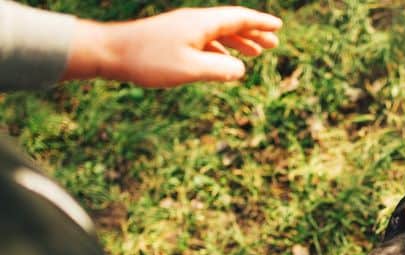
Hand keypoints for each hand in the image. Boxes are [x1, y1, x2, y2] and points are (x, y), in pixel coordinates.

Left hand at [62, 7, 281, 86]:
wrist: (110, 52)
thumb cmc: (149, 61)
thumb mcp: (190, 69)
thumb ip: (220, 70)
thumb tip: (240, 70)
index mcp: (201, 24)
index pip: (238, 18)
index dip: (260, 23)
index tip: (278, 27)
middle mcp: (194, 22)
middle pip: (231, 24)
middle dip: (253, 33)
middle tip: (272, 44)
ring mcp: (182, 30)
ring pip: (218, 33)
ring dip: (238, 42)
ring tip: (254, 53)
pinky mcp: (172, 40)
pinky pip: (205, 41)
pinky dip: (221, 49)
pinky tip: (224, 61)